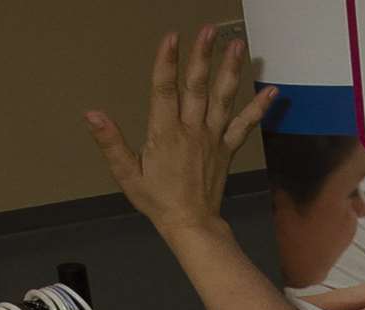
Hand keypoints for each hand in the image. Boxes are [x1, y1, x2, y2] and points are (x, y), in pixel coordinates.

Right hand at [85, 26, 273, 238]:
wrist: (191, 223)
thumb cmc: (157, 199)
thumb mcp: (127, 174)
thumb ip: (111, 142)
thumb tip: (92, 114)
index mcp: (165, 134)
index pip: (164, 91)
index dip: (167, 63)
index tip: (171, 38)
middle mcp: (192, 130)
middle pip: (197, 87)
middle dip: (202, 56)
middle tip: (210, 30)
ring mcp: (213, 138)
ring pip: (223, 99)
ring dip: (230, 71)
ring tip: (237, 46)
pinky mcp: (227, 148)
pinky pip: (245, 125)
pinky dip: (258, 108)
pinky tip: (273, 90)